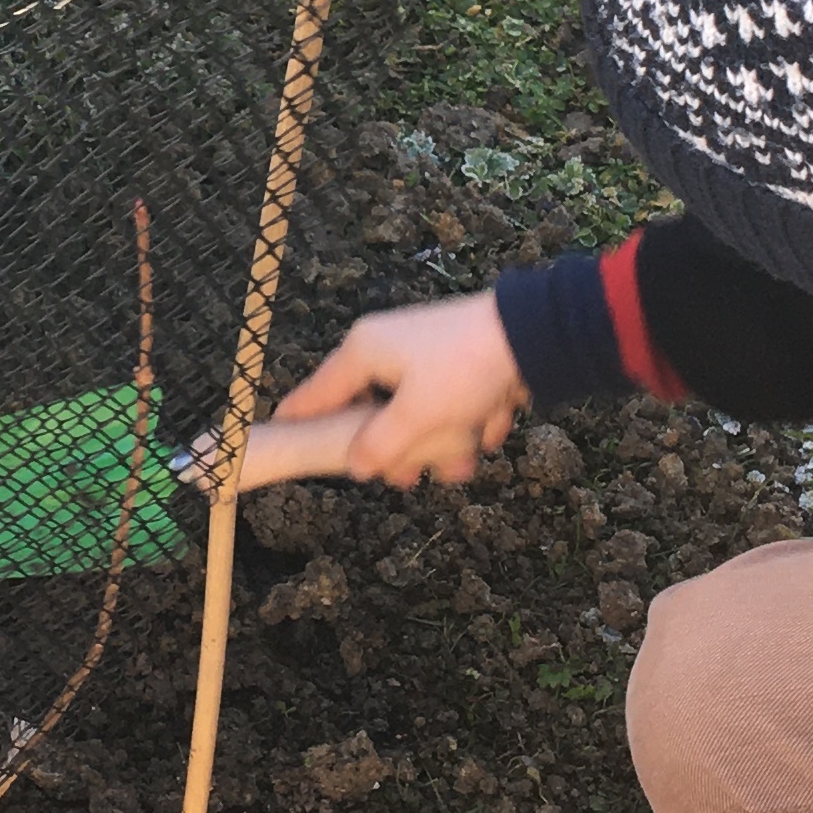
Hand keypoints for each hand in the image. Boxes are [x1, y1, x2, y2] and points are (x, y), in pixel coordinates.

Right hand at [262, 294, 531, 489]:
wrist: (534, 334)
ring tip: (465, 459)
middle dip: (398, 451)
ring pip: (416, 415)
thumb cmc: (464, 369)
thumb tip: (354, 466)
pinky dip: (468, 419)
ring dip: (441, 443)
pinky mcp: (457, 363)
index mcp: (364, 352)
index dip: (297, 422)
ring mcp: (423, 356)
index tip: (278, 441)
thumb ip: (378, 445)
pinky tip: (492, 421)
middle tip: (409, 478)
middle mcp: (387, 349)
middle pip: (372, 414)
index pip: (314, 394)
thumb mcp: (415, 416)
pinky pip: (450, 404)